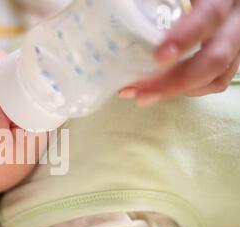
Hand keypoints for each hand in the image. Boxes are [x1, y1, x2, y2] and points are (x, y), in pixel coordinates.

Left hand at [119, 0, 239, 106]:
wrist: (212, 0)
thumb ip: (157, 3)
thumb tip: (120, 9)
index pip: (209, 17)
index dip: (185, 38)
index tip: (158, 57)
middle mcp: (236, 21)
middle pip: (216, 57)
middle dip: (176, 80)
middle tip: (142, 93)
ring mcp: (237, 42)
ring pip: (218, 74)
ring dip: (178, 90)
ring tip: (142, 95)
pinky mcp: (233, 56)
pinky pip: (218, 80)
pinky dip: (191, 89)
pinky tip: (163, 89)